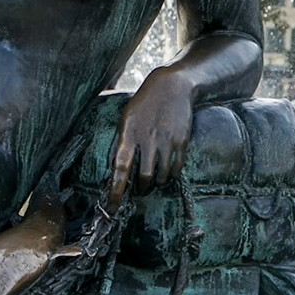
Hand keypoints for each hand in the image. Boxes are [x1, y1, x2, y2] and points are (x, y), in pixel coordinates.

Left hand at [109, 69, 194, 206]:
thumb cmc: (144, 104)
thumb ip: (122, 142)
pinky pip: (176, 168)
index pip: (120, 168)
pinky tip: (168, 174)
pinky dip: (171, 175)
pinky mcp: (181, 141)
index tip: (112, 207)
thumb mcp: (126, 118)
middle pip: (143, 177)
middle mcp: (146, 139)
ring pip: (161, 176)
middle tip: (139, 191)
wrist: (171, 86)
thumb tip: (115, 168)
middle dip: (141, 189)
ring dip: (156, 183)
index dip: (116, 190)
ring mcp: (165, 141)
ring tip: (153, 182)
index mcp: (128, 134)